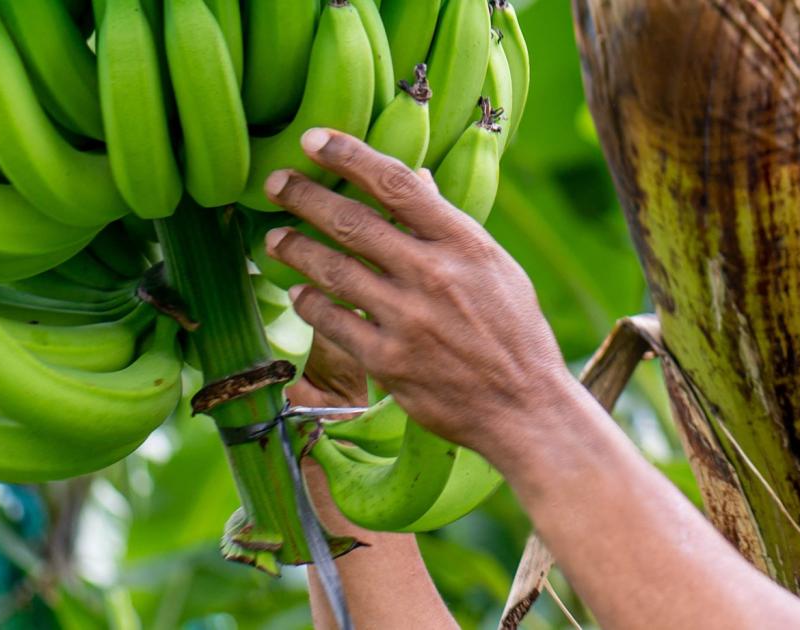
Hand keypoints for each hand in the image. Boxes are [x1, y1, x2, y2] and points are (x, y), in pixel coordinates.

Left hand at [264, 128, 579, 471]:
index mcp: (463, 243)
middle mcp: (433, 274)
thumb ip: (448, 226)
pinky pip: (333, 323)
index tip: (314, 138)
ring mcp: (408, 319)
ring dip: (296, 250)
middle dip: (304, 197)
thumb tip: (416, 178)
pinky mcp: (388, 361)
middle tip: (274, 183)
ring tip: (274, 239)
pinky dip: (311, 303)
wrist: (525, 409)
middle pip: (353, 222)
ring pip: (334, 271)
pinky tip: (299, 293)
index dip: (349, 156)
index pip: (397, 183)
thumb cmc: (513, 332)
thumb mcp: (494, 267)